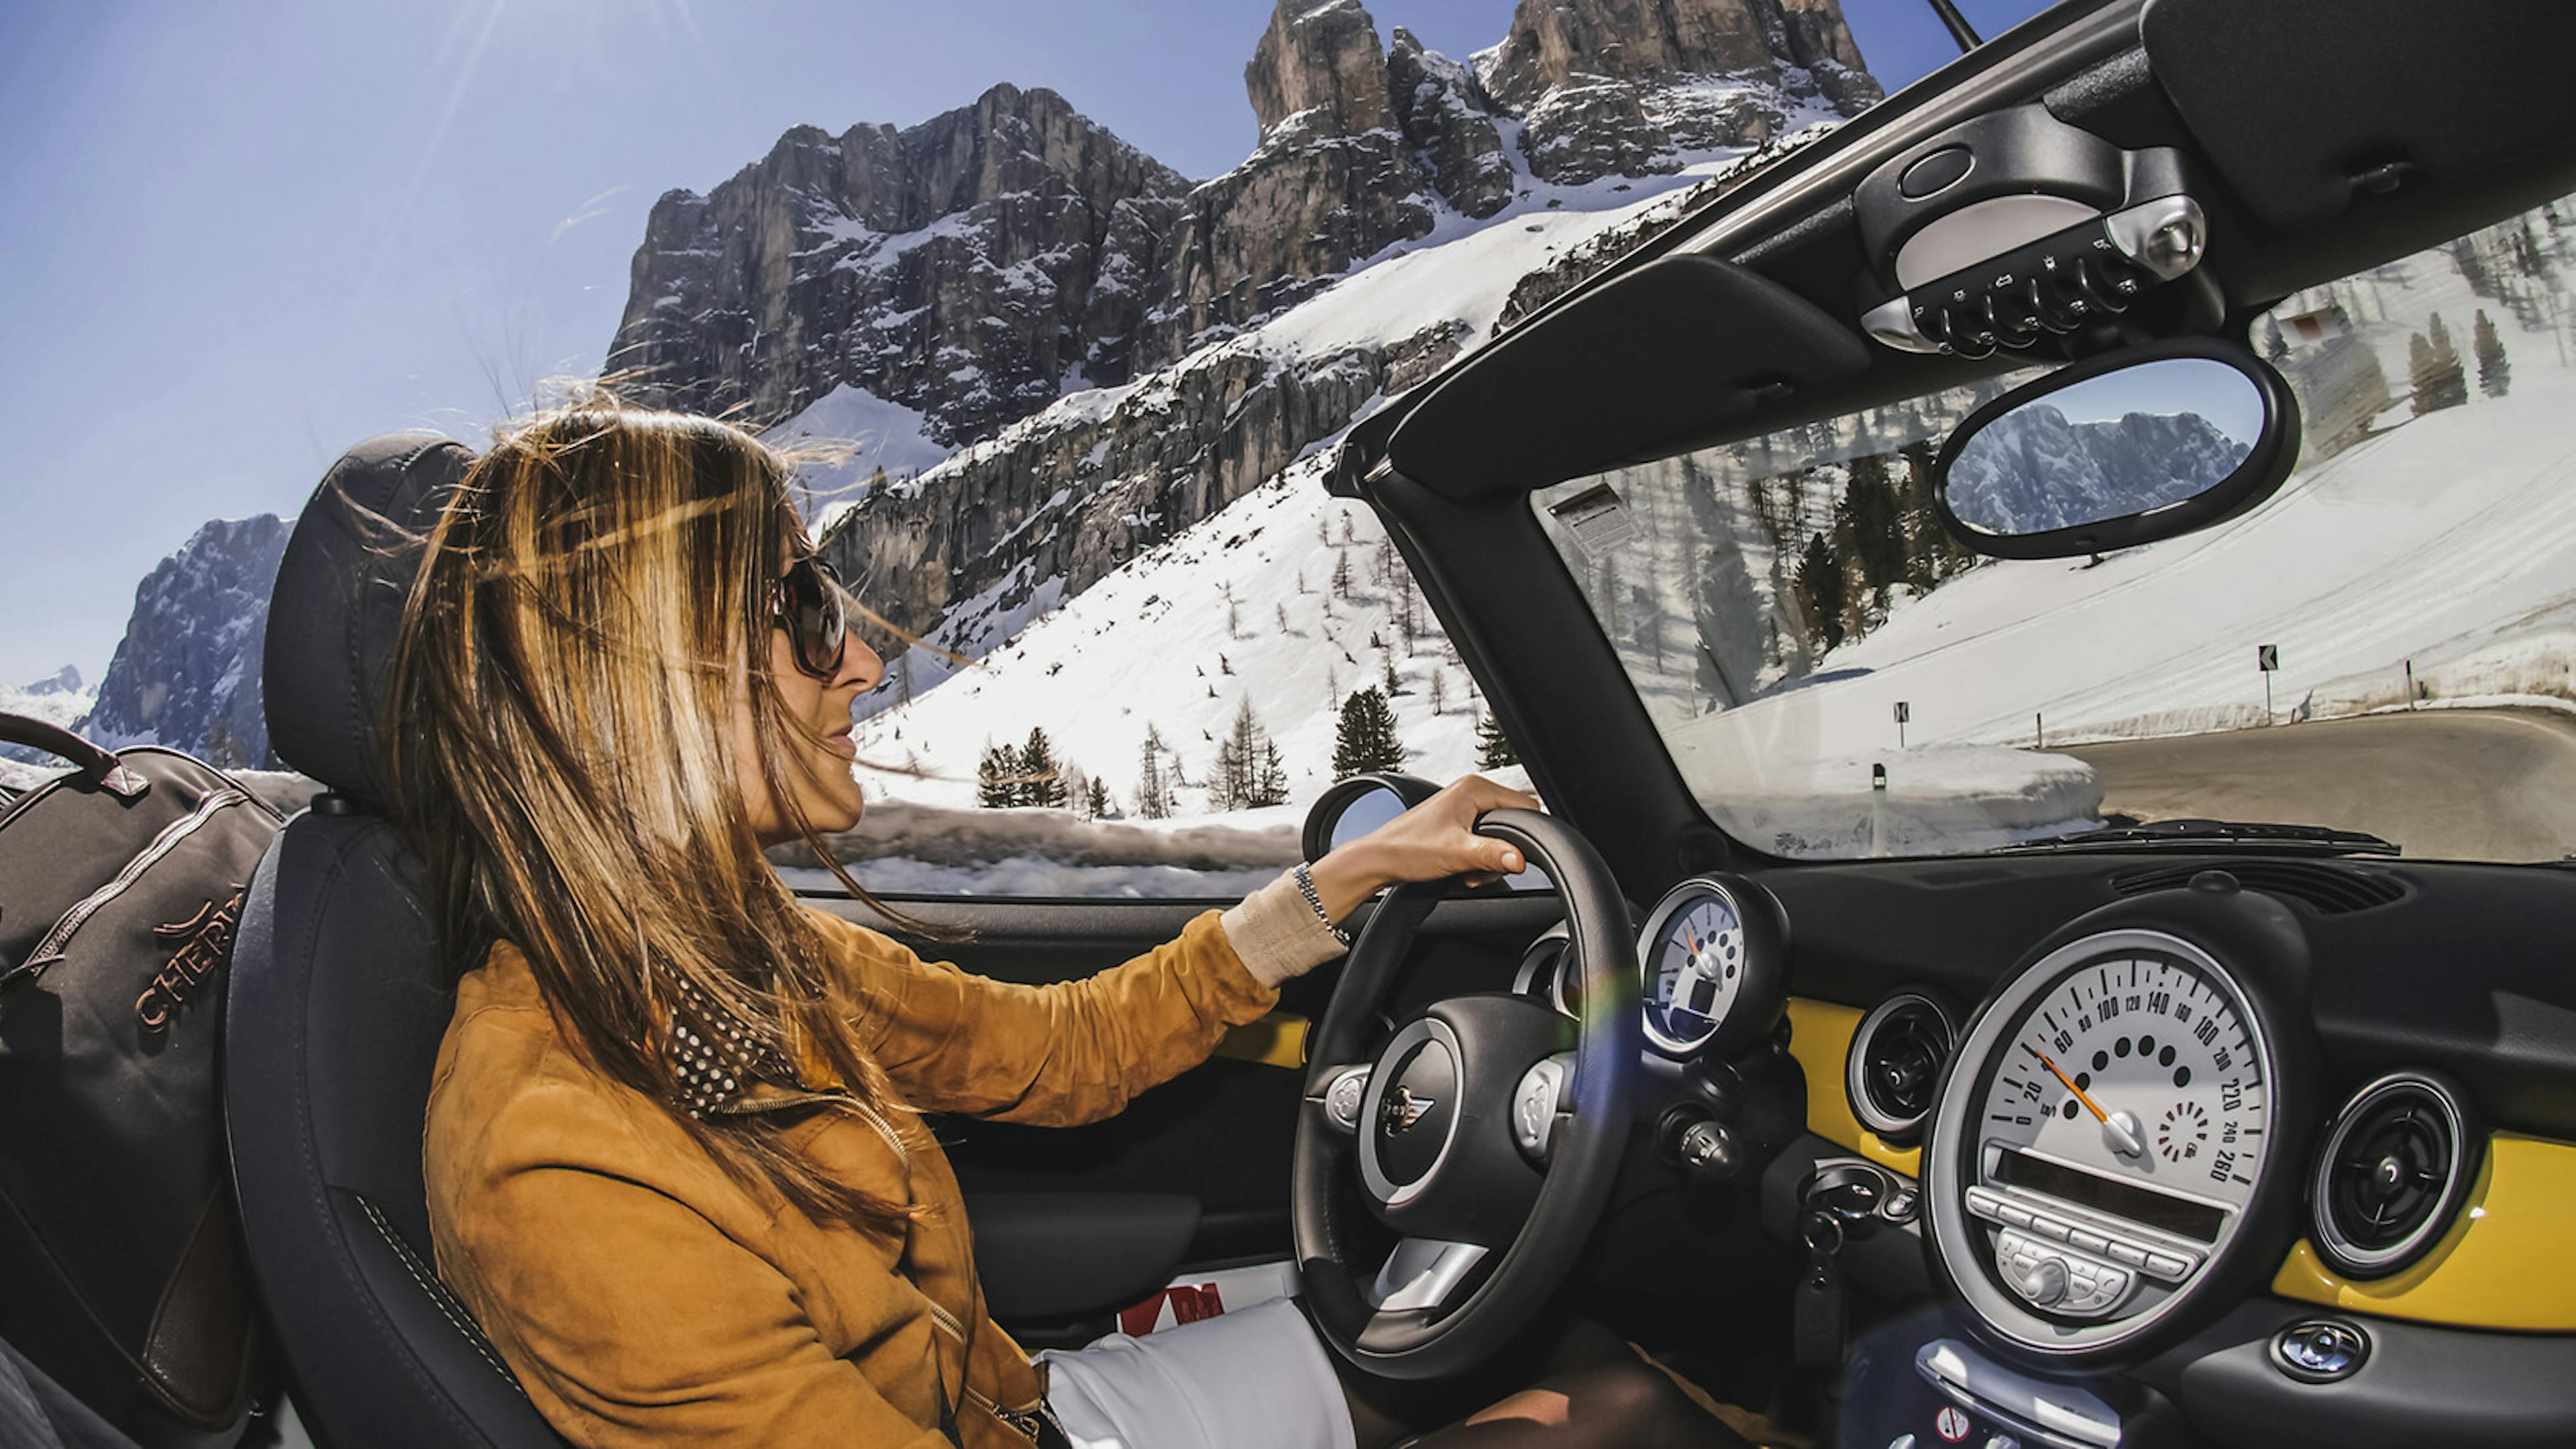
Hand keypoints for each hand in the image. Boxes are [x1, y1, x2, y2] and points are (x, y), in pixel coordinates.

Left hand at [1305, 775, 1543, 920]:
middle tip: (1481, 867)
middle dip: (1503, 851)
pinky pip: (1484, 841)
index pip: (1526, 806)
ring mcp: (1464, 807)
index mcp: (1475, 788)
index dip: (1523, 835)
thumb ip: (1493, 855)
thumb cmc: (1407, 849)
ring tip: (1467, 870)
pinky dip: (1478, 859)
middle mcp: (1471, 792)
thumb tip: (1521, 859)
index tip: (1507, 856)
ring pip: (1500, 836)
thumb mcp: (1457, 853)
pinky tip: (1463, 869)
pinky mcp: (1457, 823)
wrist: (1378, 860)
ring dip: (1489, 859)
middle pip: (1514, 823)